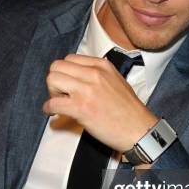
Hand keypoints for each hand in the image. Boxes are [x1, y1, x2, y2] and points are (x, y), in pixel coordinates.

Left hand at [43, 54, 157, 151]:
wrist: (139, 129)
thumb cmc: (129, 110)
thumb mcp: (116, 80)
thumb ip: (98, 74)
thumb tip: (78, 78)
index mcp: (102, 66)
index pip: (69, 59)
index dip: (65, 72)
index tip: (68, 85)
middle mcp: (94, 74)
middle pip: (57, 66)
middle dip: (55, 81)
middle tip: (61, 94)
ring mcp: (86, 90)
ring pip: (52, 80)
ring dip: (52, 93)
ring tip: (60, 103)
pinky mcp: (81, 108)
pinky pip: (53, 103)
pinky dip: (49, 109)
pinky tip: (54, 113)